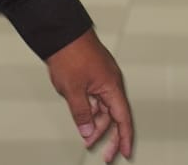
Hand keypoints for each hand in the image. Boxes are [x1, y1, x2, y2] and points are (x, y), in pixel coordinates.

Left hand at [46, 29, 133, 161]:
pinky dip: (91, 111)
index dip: (125, 137)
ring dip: (96, 124)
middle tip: (106, 155)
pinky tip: (83, 119)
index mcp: (112, 86)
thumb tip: (88, 131)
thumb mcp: (73, 90)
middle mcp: (111, 83)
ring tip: (86, 138)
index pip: (123, 118)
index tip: (125, 152)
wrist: (61, 33)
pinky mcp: (94, 76)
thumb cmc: (70, 54)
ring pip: (103, 108)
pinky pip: (96, 99)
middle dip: (110, 136)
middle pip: (114, 116)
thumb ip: (82, 114)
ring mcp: (102, 79)